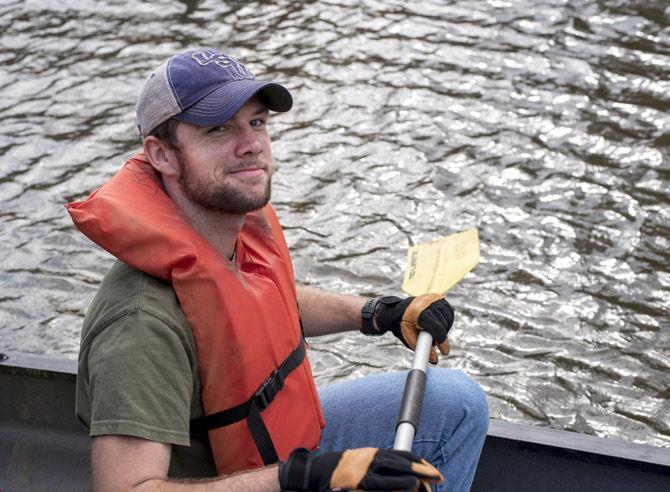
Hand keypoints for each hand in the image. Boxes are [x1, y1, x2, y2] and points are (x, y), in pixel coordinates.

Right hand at [278, 447, 443, 490]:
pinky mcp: (359, 481)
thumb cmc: (337, 471)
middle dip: (424, 468)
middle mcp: (371, 457)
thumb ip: (377, 468)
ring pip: (396, 468)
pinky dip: (399, 482)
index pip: (401, 454)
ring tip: (432, 480)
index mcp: (373, 453)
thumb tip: (398, 475)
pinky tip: (412, 483)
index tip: (431, 468)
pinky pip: (383, 482)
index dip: (418, 461)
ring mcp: (365, 468)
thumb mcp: (359, 464)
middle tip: (439, 476)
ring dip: (417, 474)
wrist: (314, 472)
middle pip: (403, 460)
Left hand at [363, 293, 453, 363]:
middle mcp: (426, 302)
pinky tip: (441, 325)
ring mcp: (433, 297)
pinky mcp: (437, 296)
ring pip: (448, 318)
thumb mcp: (408, 338)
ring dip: (445, 328)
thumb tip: (435, 360)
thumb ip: (421, 349)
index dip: (442, 342)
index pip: (437, 328)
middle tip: (435, 343)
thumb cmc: (402, 325)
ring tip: (435, 333)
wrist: (396, 310)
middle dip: (441, 336)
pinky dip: (447, 320)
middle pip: (443, 324)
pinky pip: (449, 311)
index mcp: (418, 312)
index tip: (445, 352)